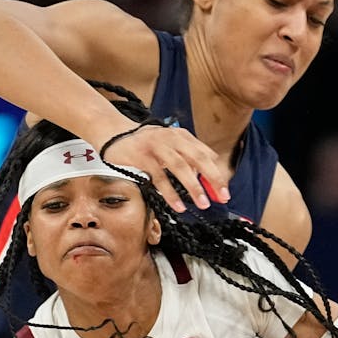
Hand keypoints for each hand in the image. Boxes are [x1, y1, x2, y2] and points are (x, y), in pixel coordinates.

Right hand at [101, 123, 229, 212]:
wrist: (113, 133)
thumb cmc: (144, 142)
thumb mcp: (169, 144)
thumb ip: (187, 157)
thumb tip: (206, 176)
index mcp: (181, 136)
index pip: (205, 154)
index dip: (217, 172)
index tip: (224, 190)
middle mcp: (171, 138)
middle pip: (198, 158)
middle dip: (213, 178)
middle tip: (223, 196)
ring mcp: (156, 147)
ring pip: (180, 167)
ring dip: (194, 187)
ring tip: (203, 203)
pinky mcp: (142, 157)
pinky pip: (159, 177)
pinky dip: (170, 193)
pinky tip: (178, 204)